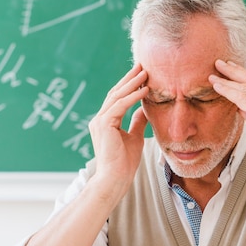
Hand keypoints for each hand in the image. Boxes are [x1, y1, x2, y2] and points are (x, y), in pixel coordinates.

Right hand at [88, 64, 149, 190]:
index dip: (129, 85)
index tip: (142, 74)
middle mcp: (99, 119)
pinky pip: (120, 106)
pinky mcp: (104, 125)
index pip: (117, 98)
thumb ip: (137, 122)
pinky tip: (145, 90)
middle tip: (142, 65)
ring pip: (117, 96)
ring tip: (145, 72)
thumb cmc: (124, 163)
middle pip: (115, 93)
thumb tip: (144, 109)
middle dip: (129, 78)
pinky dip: (133, 97)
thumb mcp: (134, 137)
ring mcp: (99, 121)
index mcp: (105, 122)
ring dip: (132, 83)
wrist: (115, 179)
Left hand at [209, 59, 245, 177]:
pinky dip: (227, 90)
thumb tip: (240, 106)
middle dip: (235, 70)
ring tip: (213, 73)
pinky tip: (216, 86)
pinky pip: (241, 97)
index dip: (245, 74)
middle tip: (220, 62)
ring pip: (245, 87)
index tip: (232, 67)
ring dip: (227, 79)